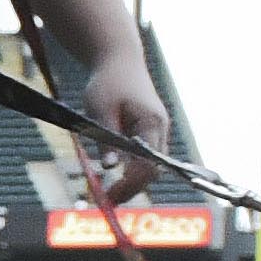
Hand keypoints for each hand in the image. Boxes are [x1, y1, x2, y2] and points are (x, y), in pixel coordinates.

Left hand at [80, 58, 174, 204]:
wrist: (118, 60)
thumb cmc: (109, 81)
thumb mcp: (101, 109)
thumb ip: (107, 139)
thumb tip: (109, 168)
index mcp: (152, 123)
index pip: (148, 164)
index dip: (131, 184)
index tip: (111, 196)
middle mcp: (160, 130)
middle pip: (153, 170)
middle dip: (132, 188)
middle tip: (109, 200)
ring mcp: (157, 131)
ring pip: (151, 165)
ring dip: (133, 181)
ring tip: (111, 194)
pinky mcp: (149, 132)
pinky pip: (145, 157)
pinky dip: (133, 170)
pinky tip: (116, 178)